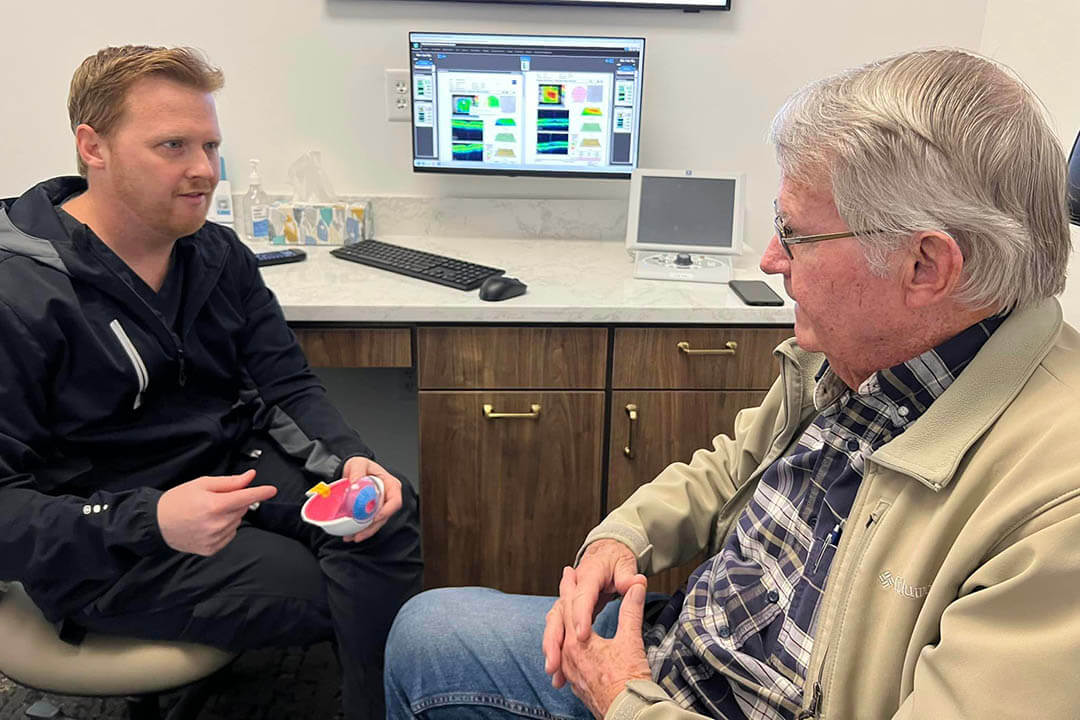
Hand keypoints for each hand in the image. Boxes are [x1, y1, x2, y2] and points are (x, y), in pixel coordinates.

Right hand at [158, 470, 276, 554]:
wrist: (157, 523)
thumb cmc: (178, 500)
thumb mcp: (203, 484)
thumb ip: (230, 482)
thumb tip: (250, 477)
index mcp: (214, 506)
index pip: (246, 498)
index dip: (260, 492)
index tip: (272, 490)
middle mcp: (216, 524)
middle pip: (242, 509)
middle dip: (236, 501)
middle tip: (217, 498)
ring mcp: (214, 539)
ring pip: (237, 522)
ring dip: (230, 515)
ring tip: (209, 512)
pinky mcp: (211, 549)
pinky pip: (229, 535)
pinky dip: (225, 528)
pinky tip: (208, 524)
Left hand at [339, 456, 402, 541]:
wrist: (353, 470)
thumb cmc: (360, 464)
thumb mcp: (358, 463)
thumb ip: (357, 472)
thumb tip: (355, 484)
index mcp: (390, 485)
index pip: (395, 500)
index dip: (387, 511)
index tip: (376, 517)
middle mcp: (387, 497)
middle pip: (385, 516)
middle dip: (372, 527)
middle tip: (359, 534)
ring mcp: (380, 506)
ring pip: (376, 523)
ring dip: (365, 532)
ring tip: (352, 537)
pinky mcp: (371, 512)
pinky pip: (368, 523)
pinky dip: (359, 530)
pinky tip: (350, 534)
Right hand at [543, 539, 640, 687]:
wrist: (605, 550)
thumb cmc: (615, 558)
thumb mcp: (625, 565)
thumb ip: (629, 577)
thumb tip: (637, 582)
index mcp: (589, 575)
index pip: (582, 597)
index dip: (581, 616)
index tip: (582, 634)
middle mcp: (575, 590)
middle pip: (559, 616)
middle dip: (555, 640)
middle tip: (555, 663)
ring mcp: (570, 602)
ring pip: (554, 626)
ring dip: (551, 648)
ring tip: (553, 671)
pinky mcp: (570, 614)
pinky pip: (559, 633)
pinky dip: (556, 652)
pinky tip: (557, 674)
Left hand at [557, 567, 651, 717]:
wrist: (628, 713)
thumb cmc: (629, 679)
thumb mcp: (631, 641)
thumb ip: (631, 610)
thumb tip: (638, 585)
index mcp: (577, 642)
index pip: (569, 605)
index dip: (570, 586)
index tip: (568, 571)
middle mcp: (568, 656)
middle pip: (561, 621)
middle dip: (564, 600)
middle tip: (565, 583)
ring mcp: (570, 671)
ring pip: (560, 640)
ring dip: (562, 622)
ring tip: (563, 611)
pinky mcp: (576, 683)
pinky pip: (564, 658)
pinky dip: (565, 643)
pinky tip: (569, 646)